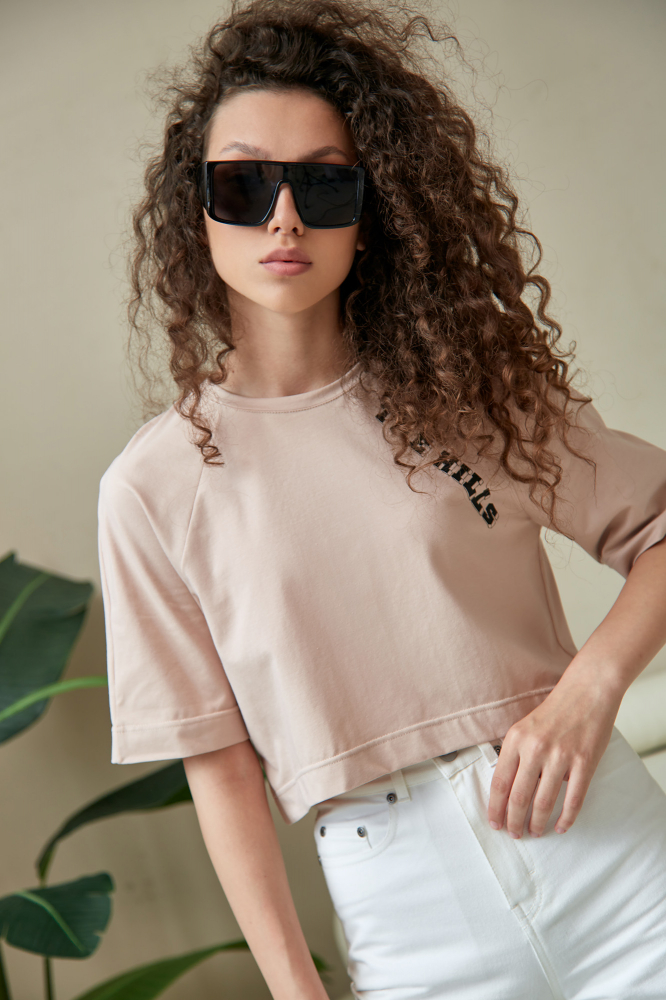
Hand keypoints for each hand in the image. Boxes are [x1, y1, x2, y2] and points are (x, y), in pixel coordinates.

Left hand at [487, 666, 619, 838]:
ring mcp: (561, 756)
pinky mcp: (584, 762)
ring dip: (537, 823)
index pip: (500, 782)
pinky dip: (566, 818)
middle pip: (519, 797)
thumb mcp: (524, 727)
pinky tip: (560, 826)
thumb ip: (515, 754)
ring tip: (534, 832)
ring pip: (544, 802)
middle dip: (514, 821)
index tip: (495, 822)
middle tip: (514, 834)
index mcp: (516, 739)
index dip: (496, 807)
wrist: (587, 691)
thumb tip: (507, 789)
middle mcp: (536, 749)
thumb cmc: (555, 710)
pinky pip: (573, 799)